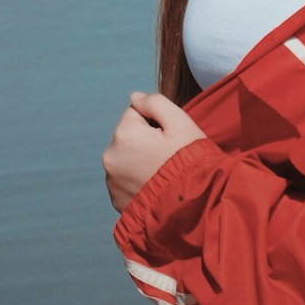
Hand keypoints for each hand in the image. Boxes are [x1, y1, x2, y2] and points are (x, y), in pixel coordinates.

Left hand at [103, 91, 206, 212]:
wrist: (194, 208)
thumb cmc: (189, 161)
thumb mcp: (180, 122)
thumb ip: (155, 102)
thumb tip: (134, 97)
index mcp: (124, 134)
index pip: (136, 112)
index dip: (156, 123)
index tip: (169, 139)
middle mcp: (111, 157)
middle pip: (129, 135)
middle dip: (145, 141)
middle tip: (167, 157)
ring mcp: (112, 182)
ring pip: (127, 158)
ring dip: (140, 161)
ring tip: (162, 174)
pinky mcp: (116, 201)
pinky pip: (125, 180)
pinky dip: (137, 181)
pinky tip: (156, 188)